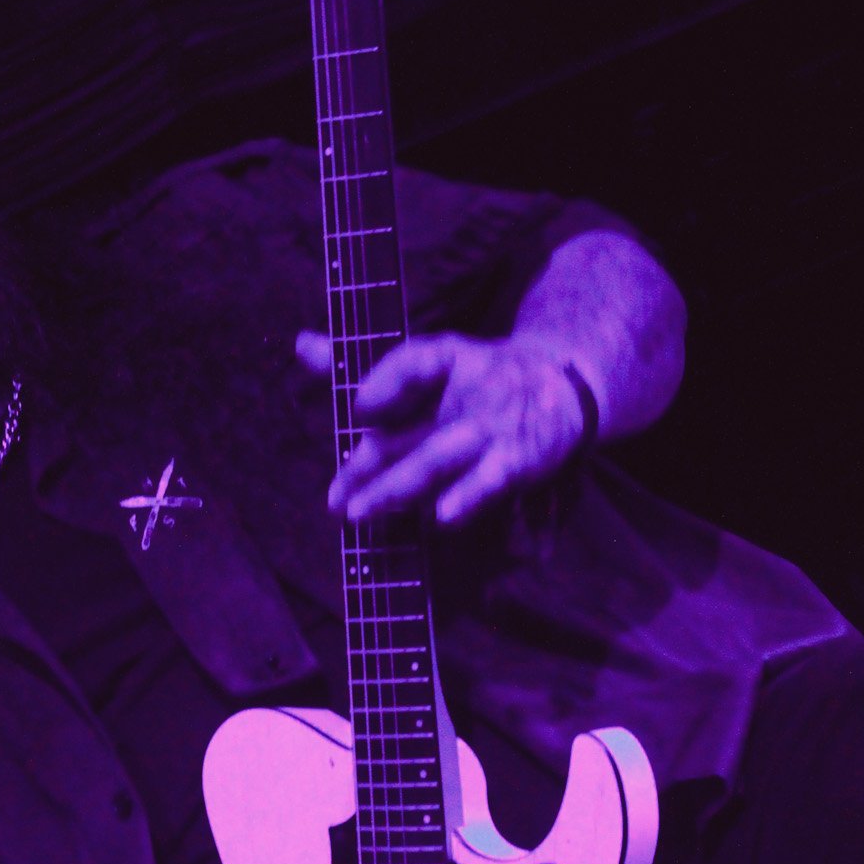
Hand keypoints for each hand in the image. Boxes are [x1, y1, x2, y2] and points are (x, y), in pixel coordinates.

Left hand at [297, 328, 587, 527]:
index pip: (415, 362)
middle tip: (335, 500)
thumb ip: (369, 364)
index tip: (358, 407)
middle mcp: (467, 390)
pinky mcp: (517, 460)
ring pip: (437, 460)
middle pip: (408, 430)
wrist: (563, 384)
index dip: (387, 381)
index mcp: (445, 358)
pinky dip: (467, 499)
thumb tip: (301, 344)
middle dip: (367, 466)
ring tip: (361, 511)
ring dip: (398, 487)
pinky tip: (441, 518)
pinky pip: (489, 482)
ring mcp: (492, 427)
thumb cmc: (480, 378)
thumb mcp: (433, 362)